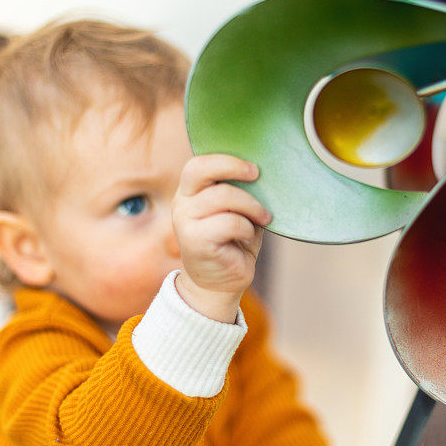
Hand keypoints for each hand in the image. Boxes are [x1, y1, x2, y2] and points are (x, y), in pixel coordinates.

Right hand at [172, 154, 271, 322]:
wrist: (220, 284)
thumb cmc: (233, 243)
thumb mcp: (238, 212)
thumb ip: (241, 192)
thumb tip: (262, 173)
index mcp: (190, 193)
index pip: (198, 164)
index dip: (226, 160)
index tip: (254, 169)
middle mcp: (182, 204)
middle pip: (201, 170)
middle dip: (234, 169)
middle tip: (257, 176)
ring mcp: (184, 222)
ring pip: (223, 196)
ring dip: (251, 206)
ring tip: (263, 218)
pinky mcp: (195, 241)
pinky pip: (229, 222)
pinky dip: (247, 228)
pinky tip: (249, 238)